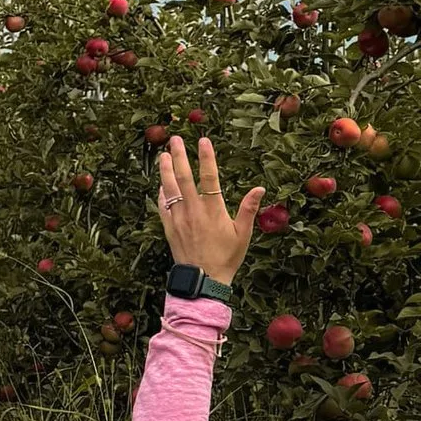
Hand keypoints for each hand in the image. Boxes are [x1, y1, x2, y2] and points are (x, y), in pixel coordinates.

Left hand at [154, 133, 263, 284]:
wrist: (203, 280)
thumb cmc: (226, 257)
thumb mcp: (243, 234)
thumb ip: (249, 209)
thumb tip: (260, 189)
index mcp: (213, 210)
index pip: (209, 177)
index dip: (206, 157)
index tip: (203, 141)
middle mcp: (193, 211)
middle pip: (184, 177)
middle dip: (179, 156)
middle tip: (175, 139)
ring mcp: (179, 218)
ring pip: (169, 189)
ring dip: (165, 170)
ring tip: (163, 154)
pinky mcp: (169, 228)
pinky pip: (163, 206)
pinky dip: (161, 193)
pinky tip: (160, 183)